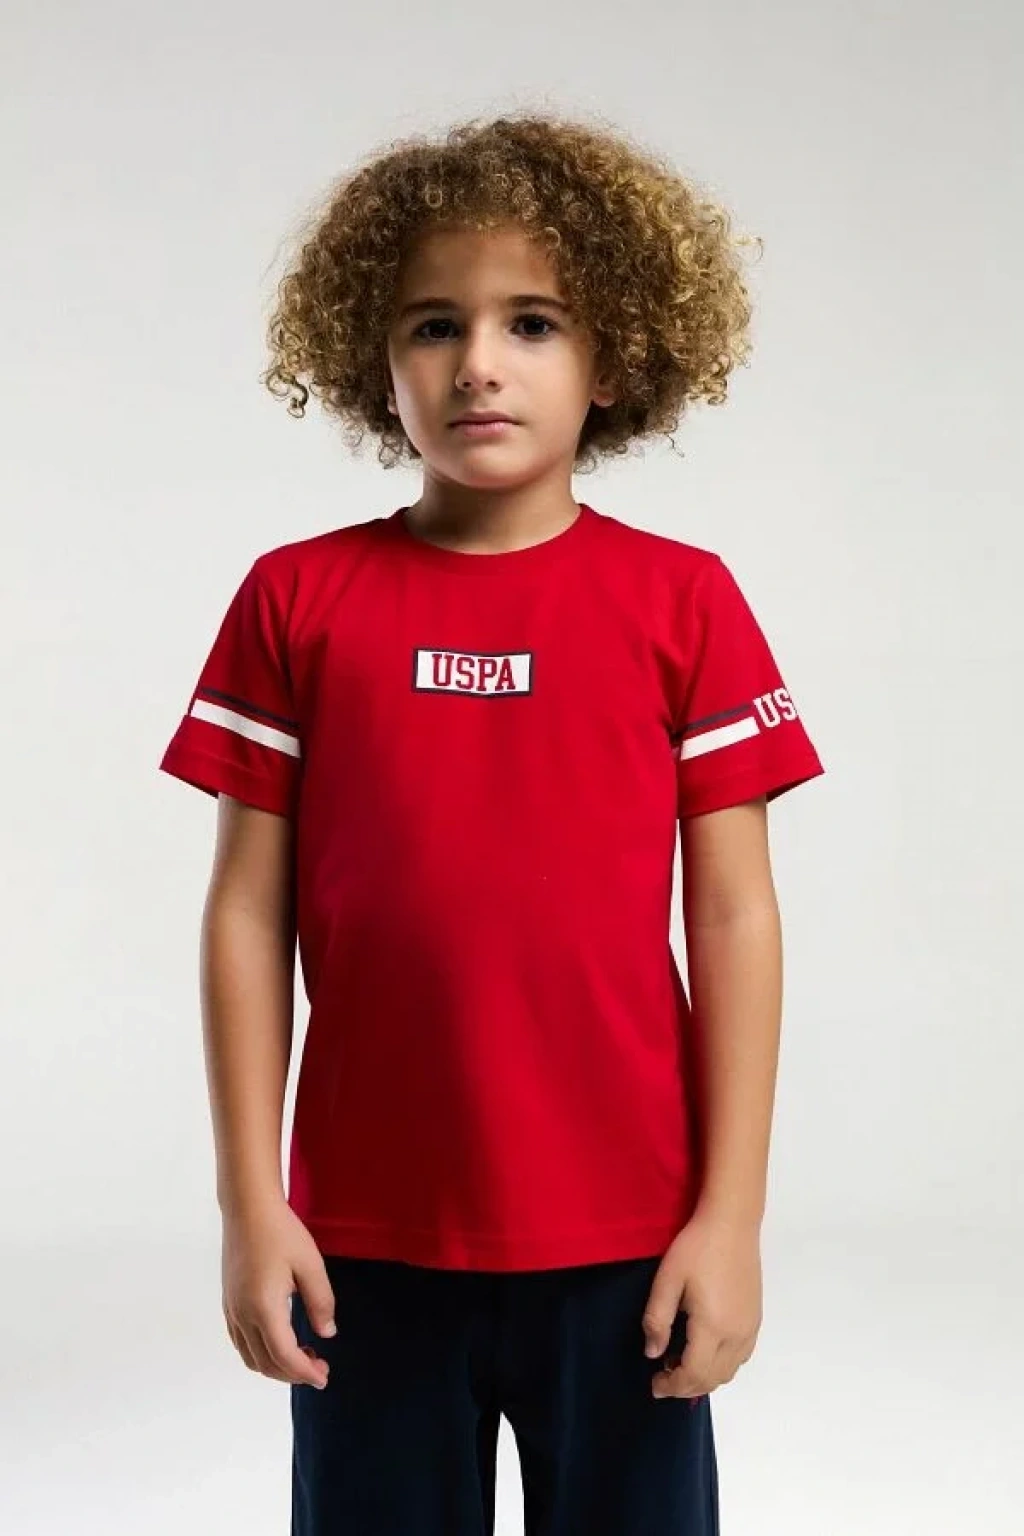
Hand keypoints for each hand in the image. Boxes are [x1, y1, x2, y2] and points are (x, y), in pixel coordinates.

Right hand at [221, 1197, 336, 1388]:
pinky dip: (260, 1354)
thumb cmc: (281, 1232)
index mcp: (264, 1307)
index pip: (284, 1356)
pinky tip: (280, 1342)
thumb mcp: (310, 1264)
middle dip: (293, 1374)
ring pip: (250, 1357)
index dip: (305, 1372)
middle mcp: (242, 1315)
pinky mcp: (228, 1303)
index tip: (324, 1377)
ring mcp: (232, 1310)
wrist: (247, 1209)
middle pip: (266, 1363)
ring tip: (303, 1356)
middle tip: (320, 1367)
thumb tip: (327, 1334)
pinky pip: (241, 1342)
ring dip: (276, 1366)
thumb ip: (321, 1302)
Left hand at [642, 1207, 762, 1399]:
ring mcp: (750, 1328)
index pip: (693, 1374)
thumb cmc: (696, 1247)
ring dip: (705, 1377)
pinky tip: (705, 1351)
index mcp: (713, 1327)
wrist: (732, 1223)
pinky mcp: (755, 1318)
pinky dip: (722, 1366)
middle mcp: (737, 1335)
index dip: (672, 1386)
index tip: (654, 1385)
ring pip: (729, 1372)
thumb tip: (652, 1353)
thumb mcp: (667, 1280)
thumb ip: (657, 1320)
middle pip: (713, 1379)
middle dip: (686, 1387)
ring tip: (679, 1363)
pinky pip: (741, 1357)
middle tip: (662, 1378)